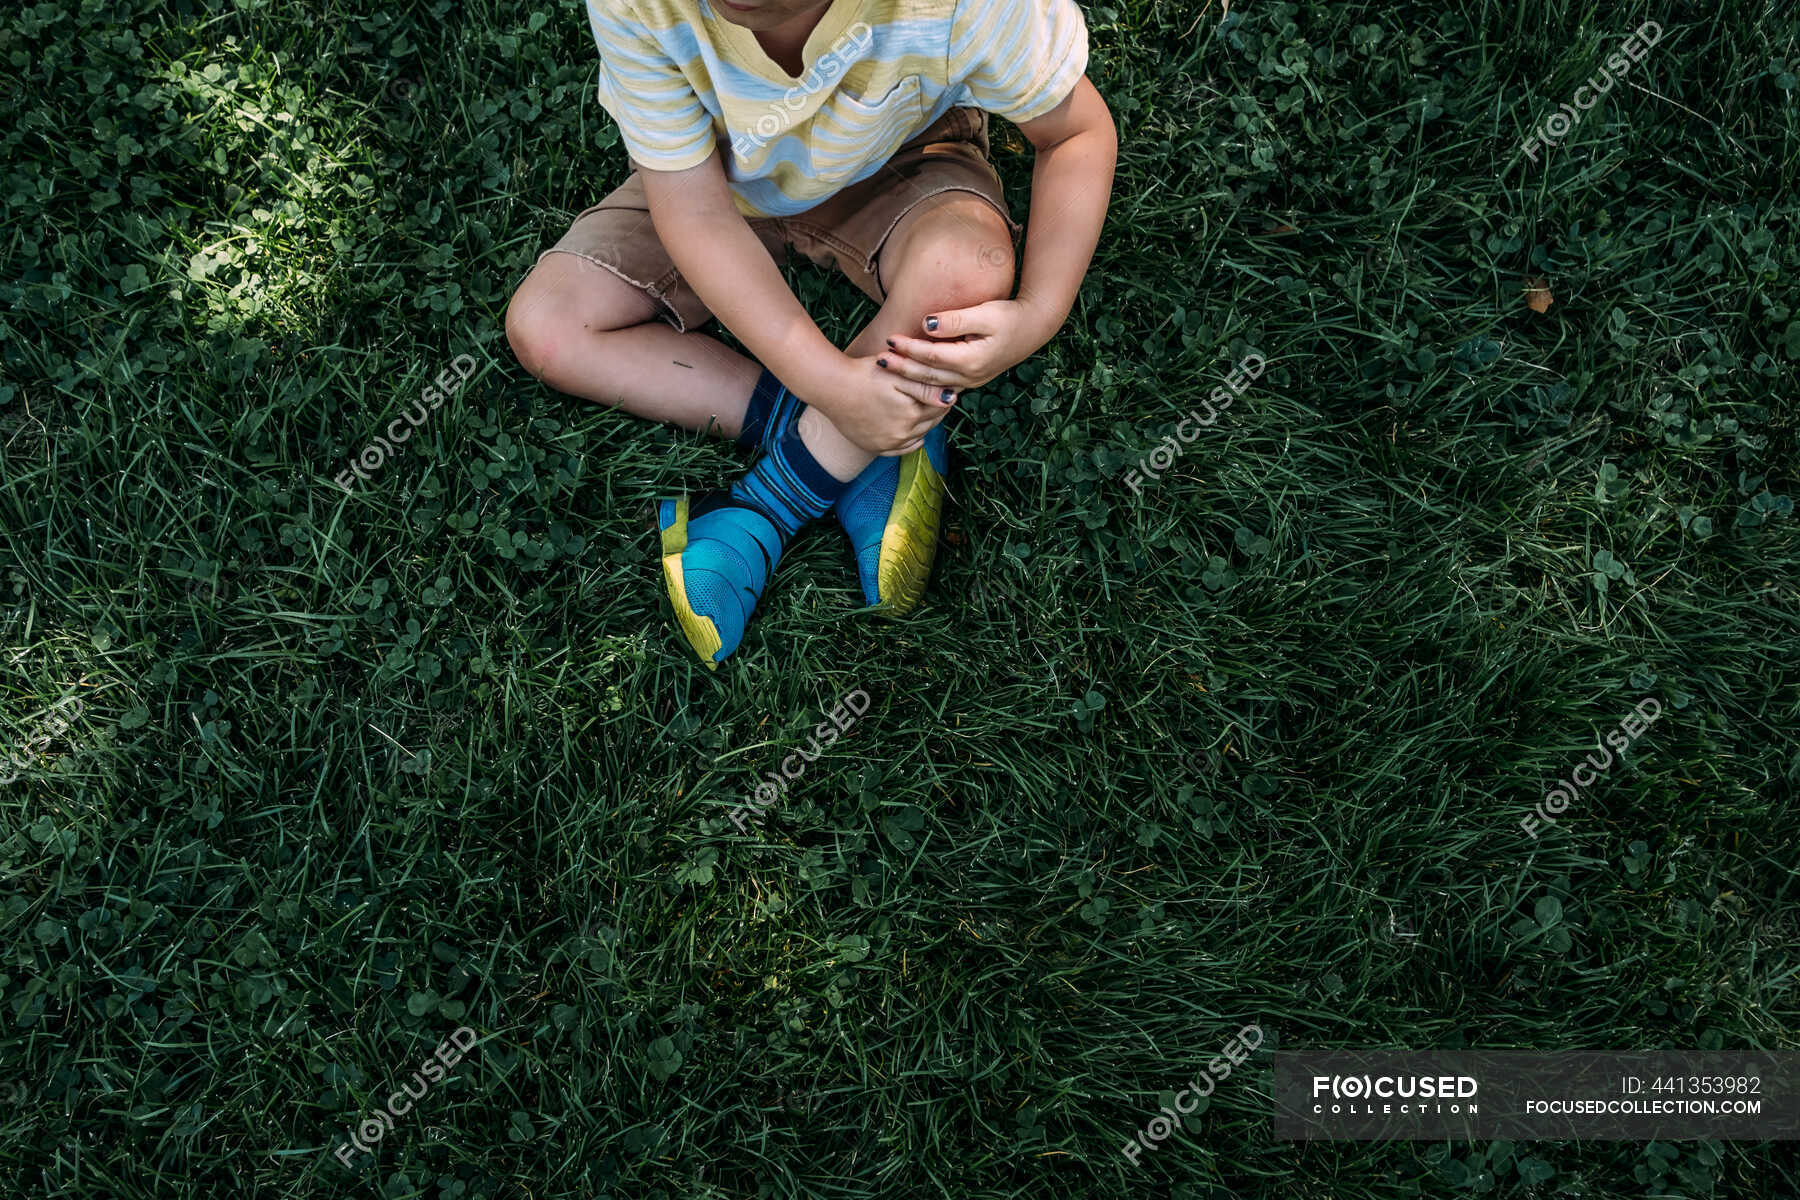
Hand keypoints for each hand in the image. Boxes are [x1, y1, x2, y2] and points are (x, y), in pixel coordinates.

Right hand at [821, 353, 958, 456]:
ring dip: (925, 425)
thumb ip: (925, 388)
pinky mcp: (876, 447)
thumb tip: (952, 398)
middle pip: (931, 423)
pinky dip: (911, 442)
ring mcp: (888, 443)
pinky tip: (915, 435)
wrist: (831, 387)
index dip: (945, 394)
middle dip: (937, 410)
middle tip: (940, 397)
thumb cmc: (863, 374)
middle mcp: (902, 434)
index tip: (949, 385)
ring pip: (918, 436)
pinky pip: (902, 450)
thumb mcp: (897, 375)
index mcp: (912, 414)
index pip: (940, 406)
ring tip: (925, 410)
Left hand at [879, 301, 1045, 392]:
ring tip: (886, 370)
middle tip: (878, 361)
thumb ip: (955, 320)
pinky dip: (922, 384)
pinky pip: (940, 386)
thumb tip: (926, 324)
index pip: (932, 356)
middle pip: (928, 376)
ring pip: (933, 385)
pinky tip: (906, 379)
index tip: (889, 338)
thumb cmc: (1009, 316)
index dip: (909, 348)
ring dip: (908, 378)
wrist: (1033, 329)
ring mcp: (970, 381)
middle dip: (901, 369)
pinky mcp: (969, 379)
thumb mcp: (985, 313)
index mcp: (972, 360)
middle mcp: (970, 376)